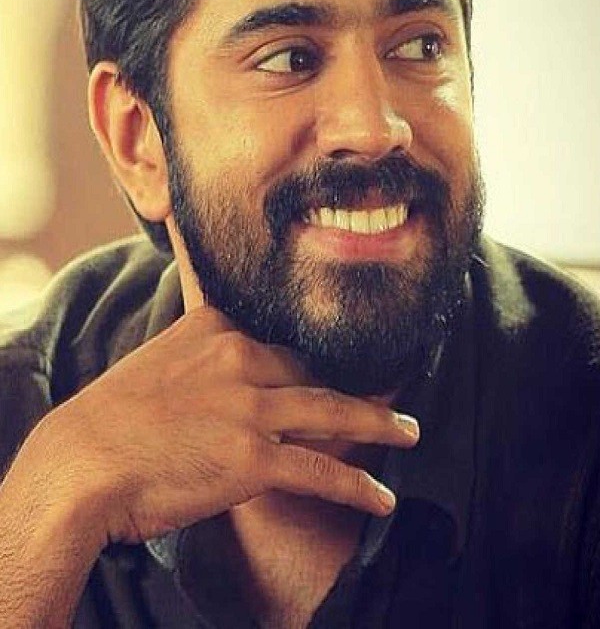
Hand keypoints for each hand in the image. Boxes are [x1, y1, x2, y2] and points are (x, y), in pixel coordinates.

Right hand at [31, 305, 418, 548]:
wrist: (80, 465)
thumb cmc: (110, 422)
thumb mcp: (156, 364)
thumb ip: (199, 358)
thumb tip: (225, 377)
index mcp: (215, 327)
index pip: (281, 340)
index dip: (316, 359)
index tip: (343, 367)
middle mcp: (239, 356)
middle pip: (313, 371)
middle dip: (352, 387)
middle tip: (387, 398)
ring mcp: (251, 405)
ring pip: (333, 410)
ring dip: (379, 424)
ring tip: (408, 433)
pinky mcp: (254, 456)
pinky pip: (321, 469)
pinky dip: (357, 485)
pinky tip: (381, 496)